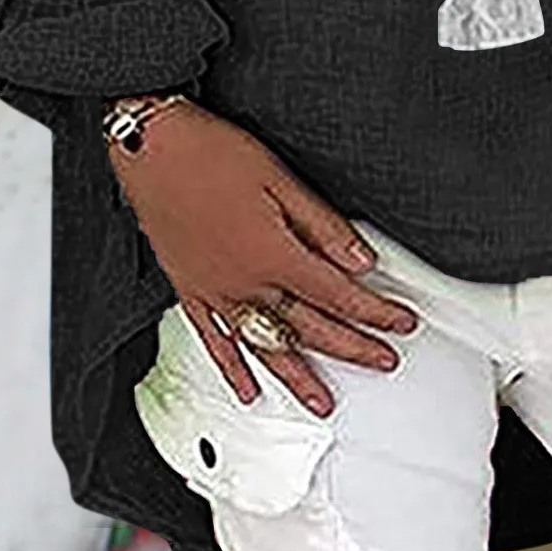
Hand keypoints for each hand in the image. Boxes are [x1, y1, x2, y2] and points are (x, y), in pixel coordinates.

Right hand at [110, 100, 418, 415]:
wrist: (153, 149)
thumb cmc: (211, 154)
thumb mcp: (281, 179)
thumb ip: (323, 226)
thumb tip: (360, 259)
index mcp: (274, 253)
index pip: (337, 294)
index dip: (374, 312)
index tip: (398, 323)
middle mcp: (245, 282)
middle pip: (309, 327)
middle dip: (352, 347)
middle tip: (382, 360)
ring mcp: (215, 292)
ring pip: (266, 345)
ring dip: (299, 376)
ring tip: (323, 401)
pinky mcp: (190, 290)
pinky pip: (215, 342)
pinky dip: (234, 369)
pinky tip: (249, 389)